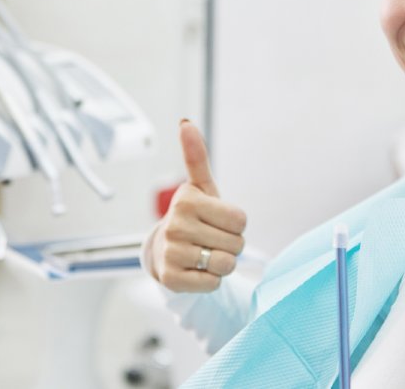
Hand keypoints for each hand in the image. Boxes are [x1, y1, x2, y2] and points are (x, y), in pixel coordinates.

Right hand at [146, 120, 247, 292]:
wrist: (163, 253)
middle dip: (231, 245)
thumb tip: (185, 122)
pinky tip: (196, 271)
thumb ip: (196, 157)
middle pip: (237, 244)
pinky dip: (211, 280)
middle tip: (210, 240)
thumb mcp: (200, 188)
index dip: (236, 225)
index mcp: (187, 200)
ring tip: (204, 255)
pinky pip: (213, 284)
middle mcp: (176, 225)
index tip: (216, 221)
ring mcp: (172, 252)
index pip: (241, 220)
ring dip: (222, 264)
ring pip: (227, 265)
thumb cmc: (192, 217)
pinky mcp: (171, 279)